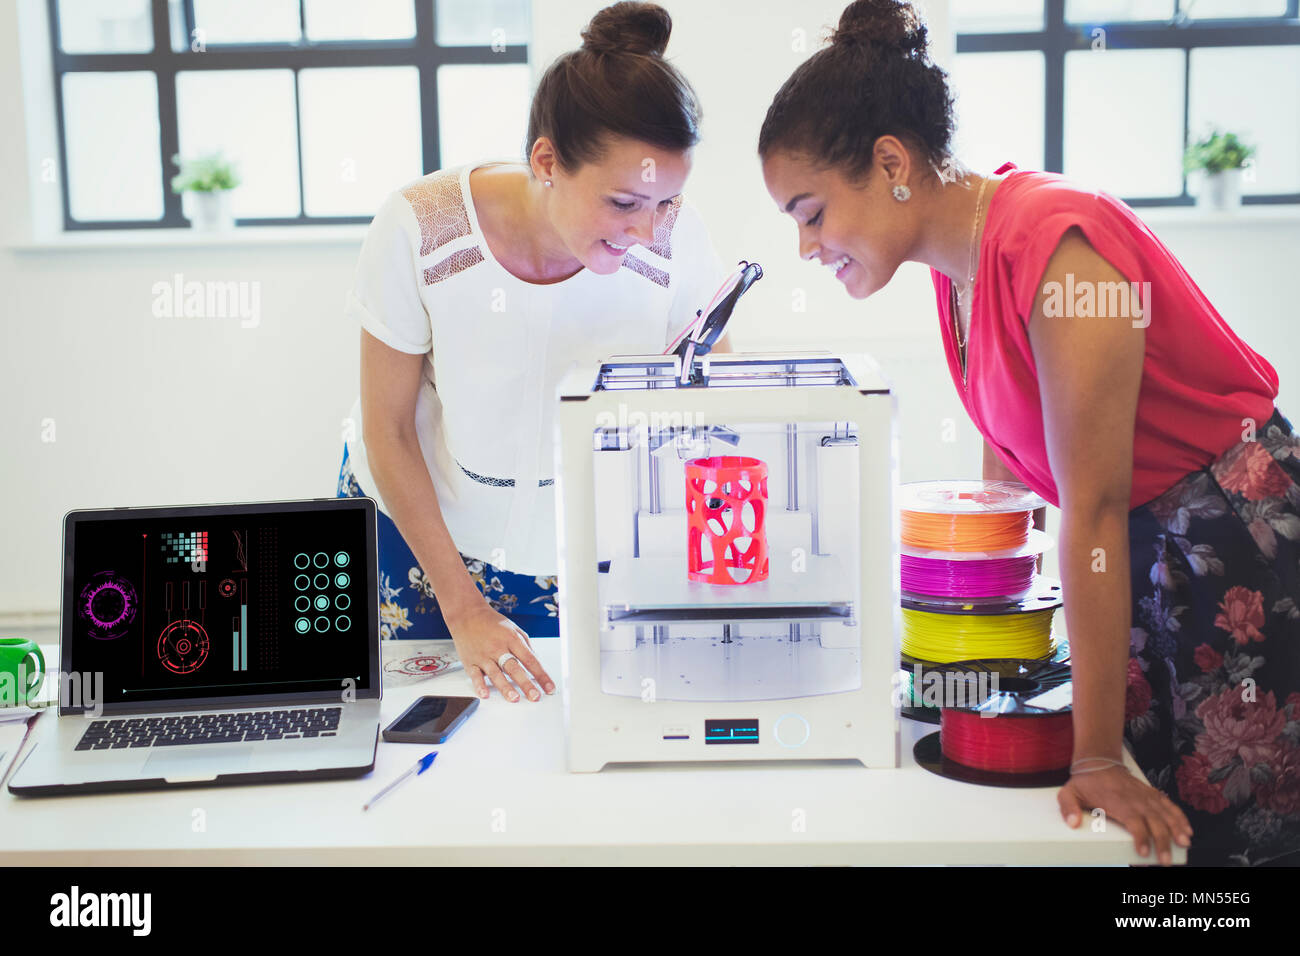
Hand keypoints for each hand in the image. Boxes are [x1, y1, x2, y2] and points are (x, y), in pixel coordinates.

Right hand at [444, 602, 554, 701]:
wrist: (467, 614)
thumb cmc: (492, 623)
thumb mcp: (514, 629)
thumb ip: (526, 645)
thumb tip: (537, 662)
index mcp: (512, 639)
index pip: (530, 660)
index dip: (541, 675)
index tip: (549, 687)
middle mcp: (498, 648)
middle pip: (514, 668)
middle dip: (526, 684)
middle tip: (535, 696)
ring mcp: (484, 656)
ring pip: (496, 674)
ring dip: (505, 687)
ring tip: (514, 698)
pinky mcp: (470, 662)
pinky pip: (475, 676)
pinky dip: (479, 686)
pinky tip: (485, 695)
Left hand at [1058, 765, 1192, 864]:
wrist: (1099, 761)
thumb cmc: (1085, 782)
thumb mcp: (1069, 792)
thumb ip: (1068, 807)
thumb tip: (1073, 823)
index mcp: (1116, 801)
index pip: (1133, 821)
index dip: (1141, 836)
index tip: (1144, 852)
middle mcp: (1135, 799)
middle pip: (1153, 821)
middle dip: (1162, 841)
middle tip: (1166, 861)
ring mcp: (1145, 796)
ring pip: (1165, 814)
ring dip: (1176, 830)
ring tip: (1184, 844)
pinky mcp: (1152, 794)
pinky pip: (1169, 805)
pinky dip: (1180, 817)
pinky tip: (1187, 830)